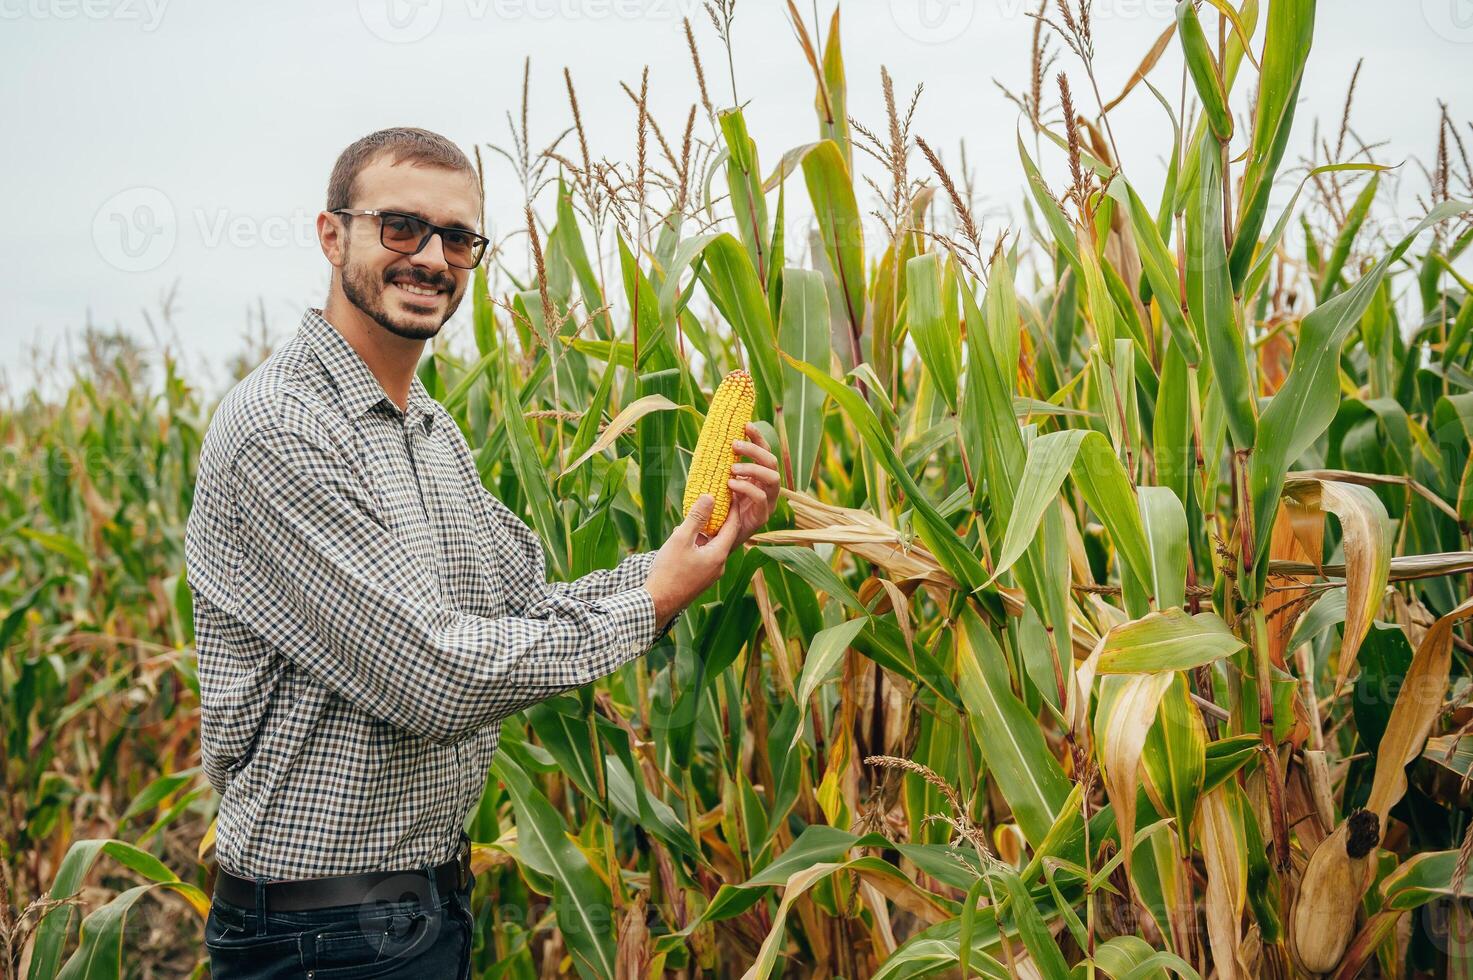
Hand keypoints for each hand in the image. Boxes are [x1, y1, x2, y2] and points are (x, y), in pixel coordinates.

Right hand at [644, 493, 742, 627]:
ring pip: (713, 547)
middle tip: (715, 502)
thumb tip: (710, 497)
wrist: (657, 603)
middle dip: (720, 519)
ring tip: (698, 517)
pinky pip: (705, 556)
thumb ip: (696, 517)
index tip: (729, 494)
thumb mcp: (681, 539)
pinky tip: (686, 538)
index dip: (732, 509)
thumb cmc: (669, 571)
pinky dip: (700, 544)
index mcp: (719, 554)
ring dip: (707, 532)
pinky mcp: (701, 579)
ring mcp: (710, 574)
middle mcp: (719, 565)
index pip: (733, 526)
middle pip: (724, 536)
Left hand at [726, 422, 780, 546]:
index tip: (745, 424)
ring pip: (772, 477)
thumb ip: (719, 464)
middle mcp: (768, 487)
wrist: (714, 537)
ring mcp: (768, 502)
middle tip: (734, 444)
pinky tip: (731, 484)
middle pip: (772, 461)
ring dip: (752, 468)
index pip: (764, 451)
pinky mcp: (762, 517)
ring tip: (732, 468)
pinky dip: (746, 487)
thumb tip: (710, 438)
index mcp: (759, 476)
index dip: (758, 437)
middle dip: (755, 450)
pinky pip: (761, 498)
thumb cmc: (716, 506)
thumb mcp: (717, 481)